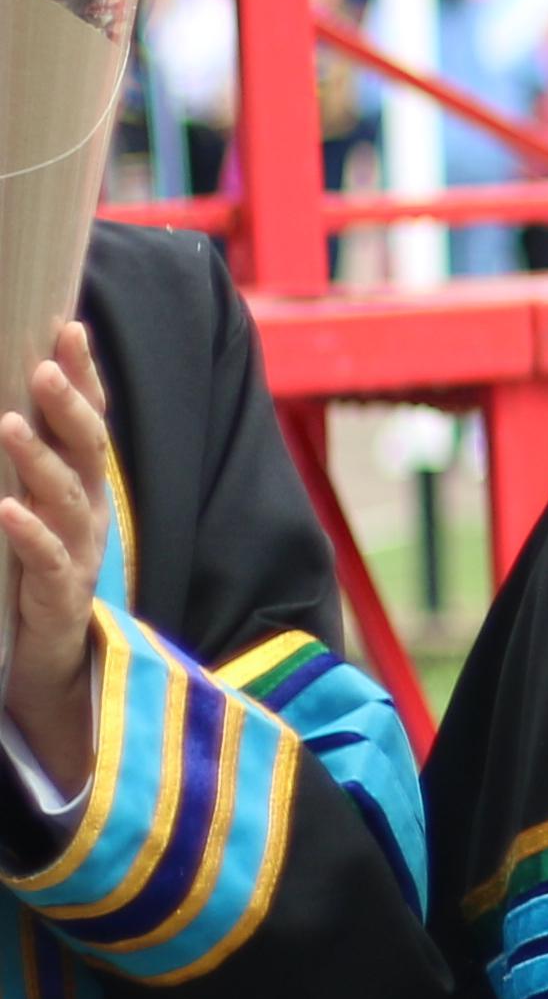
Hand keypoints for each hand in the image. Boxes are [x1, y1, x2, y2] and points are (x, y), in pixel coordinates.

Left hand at [0, 331, 111, 788]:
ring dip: (38, 460)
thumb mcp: (38, 515)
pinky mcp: (58, 599)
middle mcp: (89, 515)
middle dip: (70, 405)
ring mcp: (79, 555)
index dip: (84, 376)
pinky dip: (28, 532)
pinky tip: (7, 509)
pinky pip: (46, 561)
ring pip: (66, 498)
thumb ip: (35, 467)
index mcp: (84, 489)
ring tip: (10, 426)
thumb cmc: (36, 579)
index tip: (68, 329)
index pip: (89, 422)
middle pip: (88, 450)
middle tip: (42, 368)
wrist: (54, 669)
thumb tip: (9, 414)